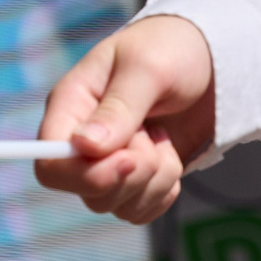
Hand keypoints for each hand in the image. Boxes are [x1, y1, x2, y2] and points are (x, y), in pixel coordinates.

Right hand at [34, 15, 215, 223]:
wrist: (209, 59)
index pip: (50, 165)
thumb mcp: (147, 68)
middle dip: (134, 173)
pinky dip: (163, 192)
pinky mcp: (136, 179)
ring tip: (163, 138)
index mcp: (70, 106)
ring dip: (154, 179)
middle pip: (87, 193)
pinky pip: (140, 210)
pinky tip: (170, 155)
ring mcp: (109, 163)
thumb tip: (85, 146)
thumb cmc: (171, 49)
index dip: (86, 175)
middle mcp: (83, 142)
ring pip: (117, 206)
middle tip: (155, 134)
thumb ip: (119, 108)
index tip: (129, 158)